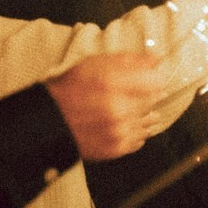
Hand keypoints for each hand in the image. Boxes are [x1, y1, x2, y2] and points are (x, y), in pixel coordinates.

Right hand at [43, 50, 166, 161]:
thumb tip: (157, 59)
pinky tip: (122, 125)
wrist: (50, 120)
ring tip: (126, 109)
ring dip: (143, 114)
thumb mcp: (96, 64)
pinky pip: (140, 139)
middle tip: (129, 94)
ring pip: (150, 121)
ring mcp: (118, 131)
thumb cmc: (71, 88)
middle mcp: (118, 109)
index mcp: (113, 84)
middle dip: (146, 95)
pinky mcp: (116, 148)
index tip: (146, 79)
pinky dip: (135, 131)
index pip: (157, 81)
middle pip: (154, 100)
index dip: (152, 78)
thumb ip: (130, 61)